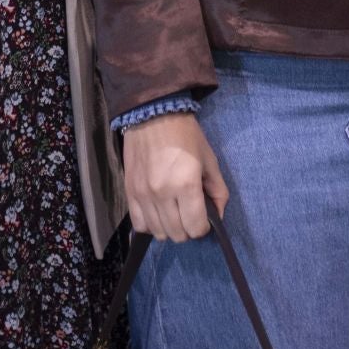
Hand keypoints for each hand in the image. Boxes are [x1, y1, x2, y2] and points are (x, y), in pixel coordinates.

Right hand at [123, 113, 228, 241]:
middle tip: (190, 215)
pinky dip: (151, 225)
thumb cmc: (186, 135)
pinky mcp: (129, 192)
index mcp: (186, 184)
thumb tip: (219, 215)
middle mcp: (162, 194)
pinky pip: (139, 224)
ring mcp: (143, 195)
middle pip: (177, 234)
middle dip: (188, 230)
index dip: (203, 228)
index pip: (195, 227)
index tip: (204, 218)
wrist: (152, 114)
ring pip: (158, 232)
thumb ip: (218, 190)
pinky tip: (158, 213)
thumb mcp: (209, 159)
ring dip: (170, 229)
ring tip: (174, 214)